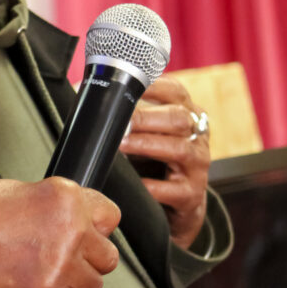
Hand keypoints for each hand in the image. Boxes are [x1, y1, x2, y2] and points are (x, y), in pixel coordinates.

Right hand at [0, 177, 120, 287]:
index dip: (96, 226)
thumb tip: (59, 215)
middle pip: (107, 255)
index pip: (110, 215)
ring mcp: (61, 264)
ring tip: (48, 276)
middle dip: (88, 259)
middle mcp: (70, 229)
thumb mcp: (11, 188)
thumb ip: (45, 203)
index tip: (86, 232)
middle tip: (63, 258)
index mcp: (63, 196)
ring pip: (94, 284)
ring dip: (74, 283)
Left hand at [118, 76, 209, 249]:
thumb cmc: (157, 159)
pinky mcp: (192, 193)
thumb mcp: (151, 133)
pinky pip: (175, 189)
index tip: (129, 87)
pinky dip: (154, 185)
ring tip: (122, 145)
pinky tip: (136, 182)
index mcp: (187, 114)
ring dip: (147, 145)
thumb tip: (89, 97)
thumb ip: (132, 115)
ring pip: (179, 149)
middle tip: (120, 123)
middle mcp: (197, 136)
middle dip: (146, 118)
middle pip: (178, 118)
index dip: (154, 86)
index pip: (176, 91)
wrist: (179, 201)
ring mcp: (197, 164)